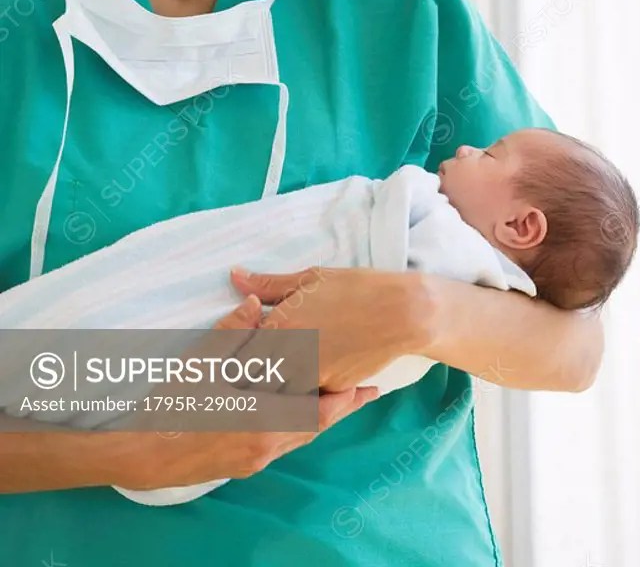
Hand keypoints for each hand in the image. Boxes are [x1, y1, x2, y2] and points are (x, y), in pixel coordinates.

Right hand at [116, 293, 379, 490]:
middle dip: (343, 406)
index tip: (366, 378)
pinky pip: (283, 444)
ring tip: (345, 397)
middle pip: (317, 425)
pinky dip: (300, 427)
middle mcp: (267, 444)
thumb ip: (232, 332)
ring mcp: (256, 458)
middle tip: (369, 390)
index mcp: (263, 419)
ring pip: (301, 437)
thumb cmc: (172, 407)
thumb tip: (255, 302)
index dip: (345, 394)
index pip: (318, 408)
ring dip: (323, 416)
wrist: (142, 454)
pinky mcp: (244, 464)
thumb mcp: (200, 363)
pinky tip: (301, 412)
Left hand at [230, 266, 432, 391]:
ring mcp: (310, 378)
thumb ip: (268, 285)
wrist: (400, 312)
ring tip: (268, 385)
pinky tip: (300, 386)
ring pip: (276, 395)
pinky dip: (299, 396)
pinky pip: (305, 399)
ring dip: (270, 391)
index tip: (229, 356)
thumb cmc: (354, 289)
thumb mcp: (310, 279)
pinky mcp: (330, 392)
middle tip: (239, 378)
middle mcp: (290, 356)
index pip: (237, 352)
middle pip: (252, 379)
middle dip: (245, 379)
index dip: (231, 355)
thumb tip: (235, 276)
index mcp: (278, 327)